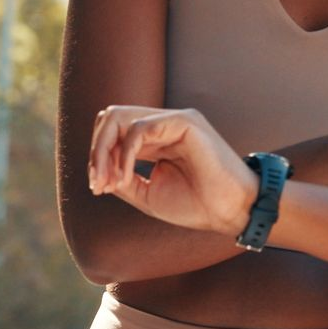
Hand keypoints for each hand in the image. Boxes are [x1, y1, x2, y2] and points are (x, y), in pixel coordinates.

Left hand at [90, 105, 255, 237]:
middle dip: (96, 151)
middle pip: (110, 118)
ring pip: (119, 117)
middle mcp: (165, 124)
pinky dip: (124, 154)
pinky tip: (125, 177)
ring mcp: (176, 120)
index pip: (113, 131)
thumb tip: (99, 171)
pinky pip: (139, 129)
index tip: (99, 189)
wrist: (231, 210)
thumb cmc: (197, 204)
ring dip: (104, 151)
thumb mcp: (147, 193)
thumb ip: (122, 178)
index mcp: (157, 139)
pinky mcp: (185, 122)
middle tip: (99, 185)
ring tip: (109, 182)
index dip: (98, 156)